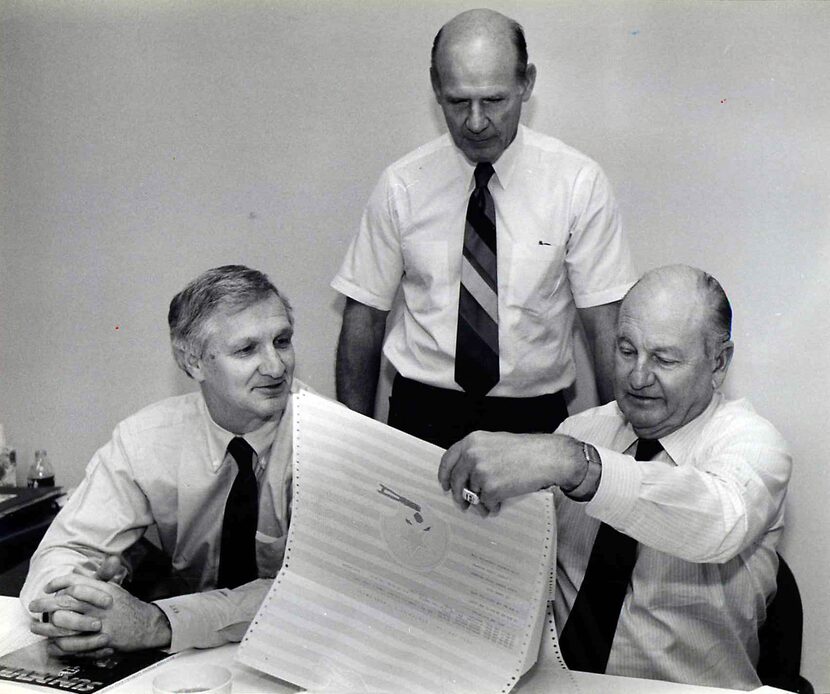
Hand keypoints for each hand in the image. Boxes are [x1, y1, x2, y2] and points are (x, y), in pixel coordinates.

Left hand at [29, 573, 170, 654]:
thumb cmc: (127, 606)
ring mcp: (101, 622)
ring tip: (36, 625)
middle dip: (46, 603)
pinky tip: (52, 642)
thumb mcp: (114, 588)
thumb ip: (97, 578)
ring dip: (48, 625)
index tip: (48, 587)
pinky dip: (60, 643)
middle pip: (67, 601)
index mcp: (104, 589)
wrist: (146, 625)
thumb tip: (78, 571)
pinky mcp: (101, 639)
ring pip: (68, 623)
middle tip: (34, 604)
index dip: (59, 583)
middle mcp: (101, 604)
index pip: (77, 582)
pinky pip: (75, 642)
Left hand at [438, 431, 583, 513]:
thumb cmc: (525, 450)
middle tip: (462, 504)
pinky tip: (499, 504)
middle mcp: (472, 455)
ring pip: (470, 494)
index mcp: (472, 441)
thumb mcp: (494, 442)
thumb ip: (476, 453)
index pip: (448, 459)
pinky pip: (485, 504)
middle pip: (455, 480)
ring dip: (478, 502)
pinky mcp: (491, 488)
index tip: (445, 485)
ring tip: (488, 503)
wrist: (546, 457)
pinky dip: (491, 507)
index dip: (444, 474)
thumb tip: (464, 472)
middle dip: (458, 495)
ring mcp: (480, 472)